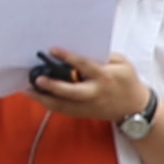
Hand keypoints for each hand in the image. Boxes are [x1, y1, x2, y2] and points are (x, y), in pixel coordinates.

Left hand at [25, 47, 151, 123]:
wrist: (135, 107)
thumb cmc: (127, 81)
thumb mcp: (122, 63)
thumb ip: (104, 56)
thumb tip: (82, 51)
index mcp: (105, 77)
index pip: (85, 65)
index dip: (68, 57)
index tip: (52, 49)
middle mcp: (95, 93)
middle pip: (72, 92)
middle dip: (54, 86)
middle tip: (38, 79)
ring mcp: (88, 106)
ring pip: (64, 105)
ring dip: (44, 98)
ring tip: (28, 90)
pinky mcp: (84, 114)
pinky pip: (64, 110)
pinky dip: (49, 104)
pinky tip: (37, 97)